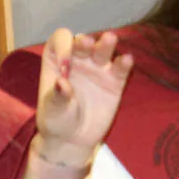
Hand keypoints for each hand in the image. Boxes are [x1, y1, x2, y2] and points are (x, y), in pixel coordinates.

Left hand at [35, 29, 133, 165]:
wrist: (73, 140)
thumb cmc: (57, 120)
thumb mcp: (53, 110)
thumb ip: (57, 96)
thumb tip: (61, 83)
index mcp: (57, 61)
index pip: (61, 41)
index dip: (62, 47)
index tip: (64, 65)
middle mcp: (79, 59)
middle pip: (83, 41)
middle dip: (84, 42)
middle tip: (86, 43)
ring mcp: (98, 69)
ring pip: (103, 50)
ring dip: (106, 44)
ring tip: (109, 39)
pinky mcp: (115, 81)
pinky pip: (120, 69)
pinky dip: (124, 63)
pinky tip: (126, 59)